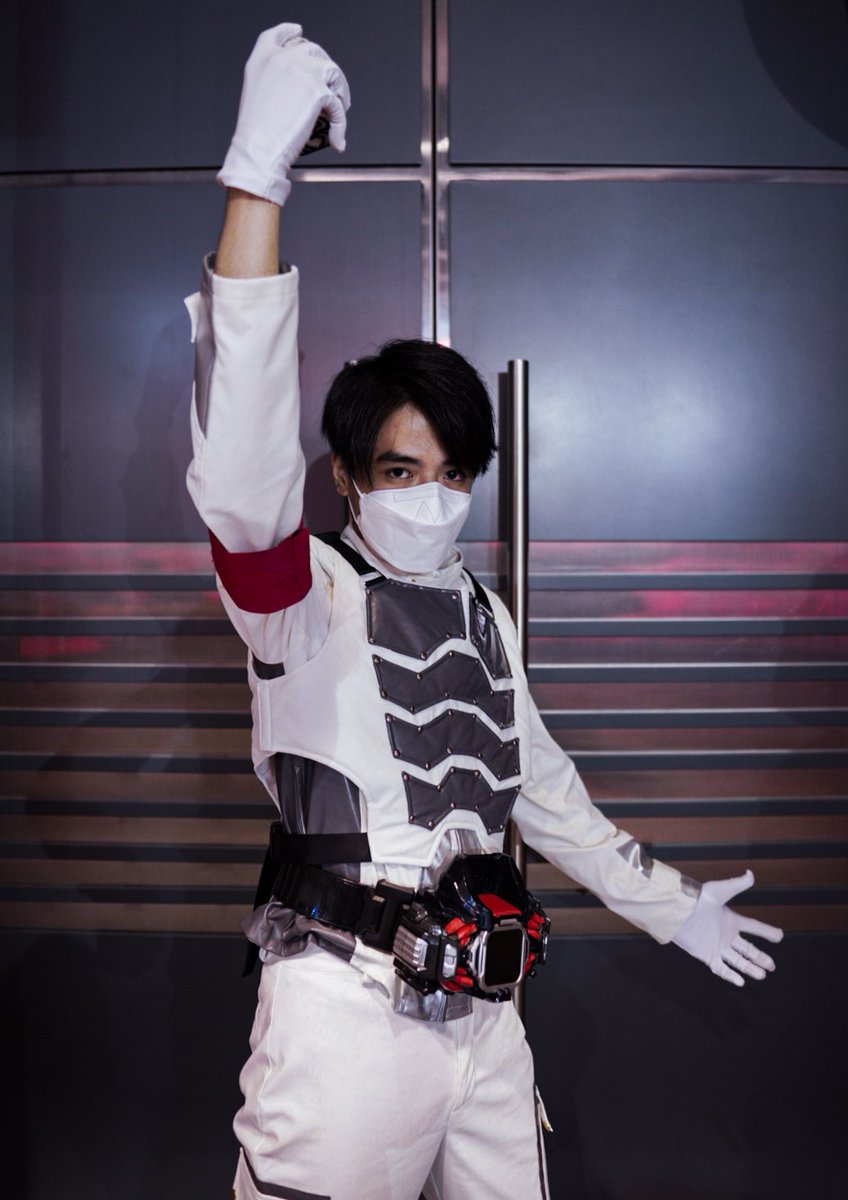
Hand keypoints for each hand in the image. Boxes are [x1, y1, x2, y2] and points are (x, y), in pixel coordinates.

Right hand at [218, 22, 350, 205]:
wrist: (258, 149)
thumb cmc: (256, 134)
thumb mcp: (256, 96)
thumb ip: (273, 83)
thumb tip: (299, 90)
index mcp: (262, 58)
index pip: (278, 35)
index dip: (289, 32)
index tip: (298, 32)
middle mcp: (282, 58)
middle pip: (313, 52)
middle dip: (324, 69)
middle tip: (330, 90)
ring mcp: (302, 71)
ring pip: (332, 72)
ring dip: (339, 90)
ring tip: (339, 109)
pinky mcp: (318, 90)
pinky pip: (337, 105)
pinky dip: (340, 124)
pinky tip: (337, 139)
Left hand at [671, 871, 782, 985]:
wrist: (678, 911)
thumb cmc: (697, 899)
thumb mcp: (719, 891)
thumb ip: (736, 885)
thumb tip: (751, 874)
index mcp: (731, 920)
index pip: (754, 927)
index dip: (767, 932)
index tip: (780, 936)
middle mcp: (726, 935)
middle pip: (747, 949)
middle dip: (760, 957)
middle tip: (772, 965)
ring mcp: (717, 946)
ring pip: (738, 961)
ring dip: (750, 969)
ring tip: (762, 975)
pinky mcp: (707, 955)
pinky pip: (721, 969)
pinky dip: (731, 976)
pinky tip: (741, 982)